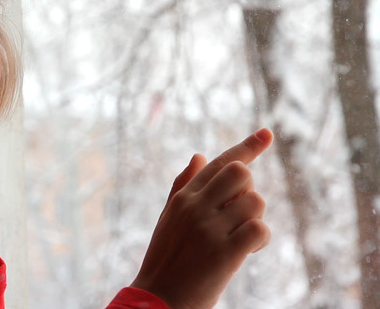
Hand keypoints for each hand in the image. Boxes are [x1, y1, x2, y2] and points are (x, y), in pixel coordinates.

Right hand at [131, 128, 272, 308]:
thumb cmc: (165, 259)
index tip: (267, 133)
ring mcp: (209, 229)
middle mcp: (195, 207)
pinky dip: (261, 240)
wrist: (157, 300)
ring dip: (255, 219)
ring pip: (255, 201)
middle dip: (248, 191)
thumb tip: (199, 156)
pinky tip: (248, 251)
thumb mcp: (168, 218)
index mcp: (183, 198)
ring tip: (241, 237)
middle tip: (238, 214)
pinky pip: (260, 229)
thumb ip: (183, 186)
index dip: (247, 147)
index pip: (219, 162)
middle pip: (241, 174)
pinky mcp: (225, 253)